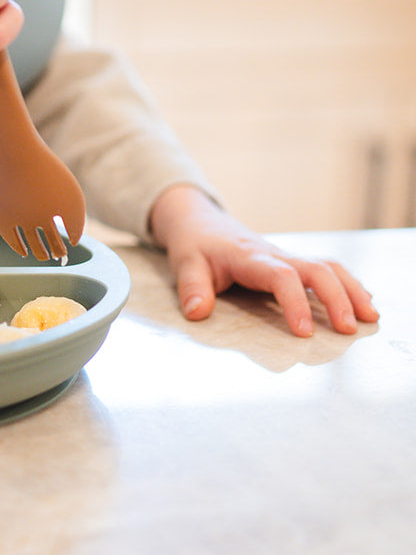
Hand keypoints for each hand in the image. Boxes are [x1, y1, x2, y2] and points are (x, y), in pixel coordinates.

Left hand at [149, 185, 378, 336]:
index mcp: (251, 258)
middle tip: (349, 330)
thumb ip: (192, 288)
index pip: (282, 277)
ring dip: (352, 290)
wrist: (200, 222)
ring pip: (329, 267)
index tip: (305, 332)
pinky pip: (326, 269)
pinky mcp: (291, 263)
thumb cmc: (195, 245)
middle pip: (317, 269)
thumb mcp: (185, 264)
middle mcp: (275, 255)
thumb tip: (198, 312)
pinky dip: (348, 284)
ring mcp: (286, 258)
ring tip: (370, 318)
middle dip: (337, 299)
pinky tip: (363, 302)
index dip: (296, 303)